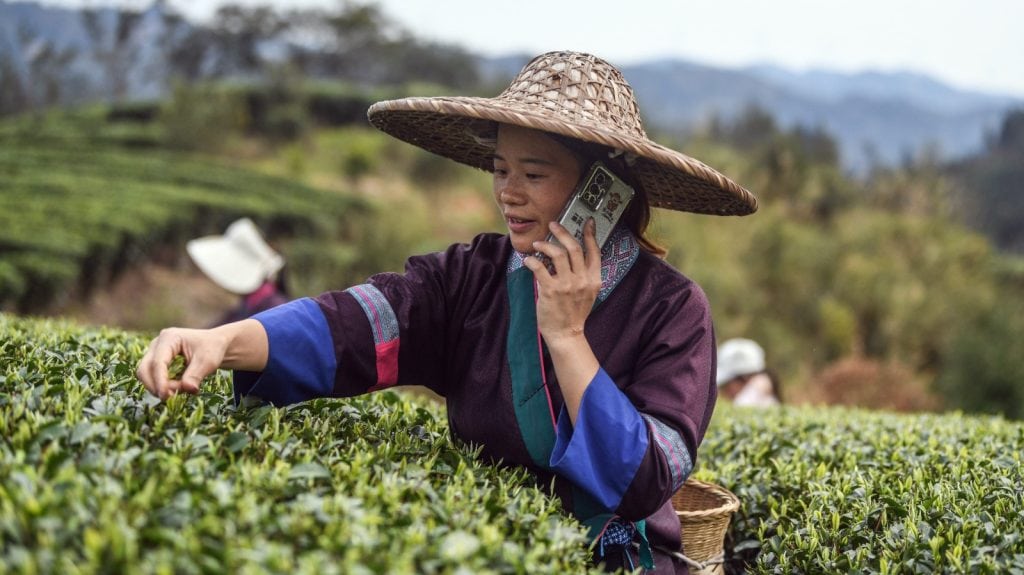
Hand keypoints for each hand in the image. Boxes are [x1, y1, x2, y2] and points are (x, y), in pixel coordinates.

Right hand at [136, 327, 227, 399]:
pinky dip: (162, 386)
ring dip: (159, 387)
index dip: (160, 381)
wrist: (214, 344)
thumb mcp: (208, 362)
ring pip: (146, 374)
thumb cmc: (212, 349)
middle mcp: (157, 343)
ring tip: (181, 389)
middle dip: (156, 386)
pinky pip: (152, 377)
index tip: (166, 396)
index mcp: (169, 338)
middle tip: (174, 396)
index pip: (158, 362)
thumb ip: (196, 376)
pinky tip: (178, 388)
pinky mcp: (156, 361)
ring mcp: (154, 352)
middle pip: (144, 369)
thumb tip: (188, 389)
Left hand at [523, 218, 601, 346]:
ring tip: (537, 244)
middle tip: (553, 225)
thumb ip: (585, 275)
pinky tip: (528, 260)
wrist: (566, 334)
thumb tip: (574, 255)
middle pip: (574, 248)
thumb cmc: (574, 313)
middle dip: (562, 232)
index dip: (590, 234)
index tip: (587, 222)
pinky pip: (540, 268)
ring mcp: (566, 285)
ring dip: (544, 245)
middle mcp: (582, 280)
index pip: (594, 251)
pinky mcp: (550, 290)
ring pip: (557, 254)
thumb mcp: (588, 293)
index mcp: (594, 279)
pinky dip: (532, 261)